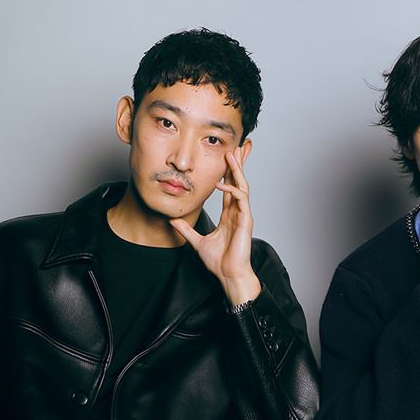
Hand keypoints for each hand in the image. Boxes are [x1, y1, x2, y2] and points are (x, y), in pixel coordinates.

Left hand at [170, 148, 261, 305]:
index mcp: (229, 214)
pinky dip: (233, 189)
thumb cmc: (219, 261)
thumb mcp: (196, 241)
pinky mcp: (246, 220)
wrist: (228, 274)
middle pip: (238, 181)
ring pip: (242, 185)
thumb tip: (172, 221)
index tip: (227, 156)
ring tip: (233, 153)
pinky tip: (223, 183)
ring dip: (237, 169)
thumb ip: (186, 230)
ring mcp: (243, 214)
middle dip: (238, 163)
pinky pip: (241, 199)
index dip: (228, 171)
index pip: (229, 186)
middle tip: (237, 145)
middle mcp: (237, 211)